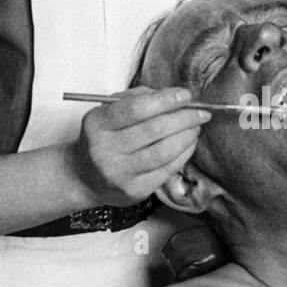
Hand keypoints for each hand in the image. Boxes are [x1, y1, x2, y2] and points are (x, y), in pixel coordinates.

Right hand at [70, 88, 210, 206]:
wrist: (84, 177)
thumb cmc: (104, 137)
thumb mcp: (109, 112)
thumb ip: (137, 98)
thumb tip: (174, 96)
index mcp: (97, 124)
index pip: (135, 109)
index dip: (165, 100)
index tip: (186, 95)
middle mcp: (105, 150)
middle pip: (153, 130)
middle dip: (184, 118)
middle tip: (201, 112)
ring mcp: (119, 173)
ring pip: (163, 152)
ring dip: (186, 137)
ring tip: (196, 127)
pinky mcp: (134, 191)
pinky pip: (166, 170)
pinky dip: (183, 154)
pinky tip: (189, 144)